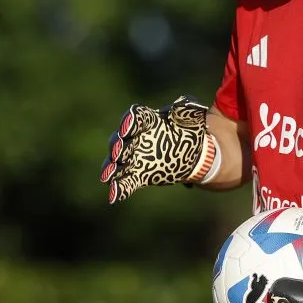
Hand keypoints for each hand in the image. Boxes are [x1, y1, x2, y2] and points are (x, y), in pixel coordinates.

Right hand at [98, 95, 215, 203]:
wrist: (195, 151)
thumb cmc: (190, 128)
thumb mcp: (192, 116)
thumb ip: (187, 109)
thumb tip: (184, 105)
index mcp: (148, 120)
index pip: (135, 118)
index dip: (130, 122)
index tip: (127, 128)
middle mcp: (136, 138)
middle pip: (120, 141)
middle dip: (118, 147)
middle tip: (118, 153)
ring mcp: (135, 158)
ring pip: (117, 162)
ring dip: (111, 168)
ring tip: (107, 176)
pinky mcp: (138, 175)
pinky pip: (125, 182)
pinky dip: (118, 189)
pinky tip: (113, 197)